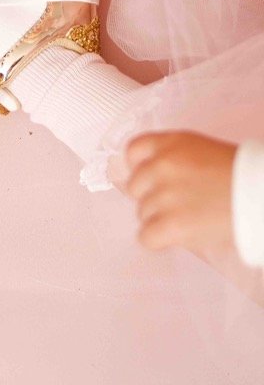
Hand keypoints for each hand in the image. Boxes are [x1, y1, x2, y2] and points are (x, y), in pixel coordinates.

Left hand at [125, 130, 236, 255]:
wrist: (260, 195)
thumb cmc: (242, 175)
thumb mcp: (203, 151)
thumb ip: (175, 159)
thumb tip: (154, 181)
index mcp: (171, 143)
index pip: (133, 150)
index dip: (139, 167)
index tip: (150, 179)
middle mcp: (162, 165)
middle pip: (134, 186)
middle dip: (152, 197)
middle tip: (177, 205)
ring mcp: (164, 195)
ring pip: (142, 213)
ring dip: (160, 220)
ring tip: (188, 220)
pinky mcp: (171, 224)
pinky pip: (146, 237)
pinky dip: (159, 241)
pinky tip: (176, 237)